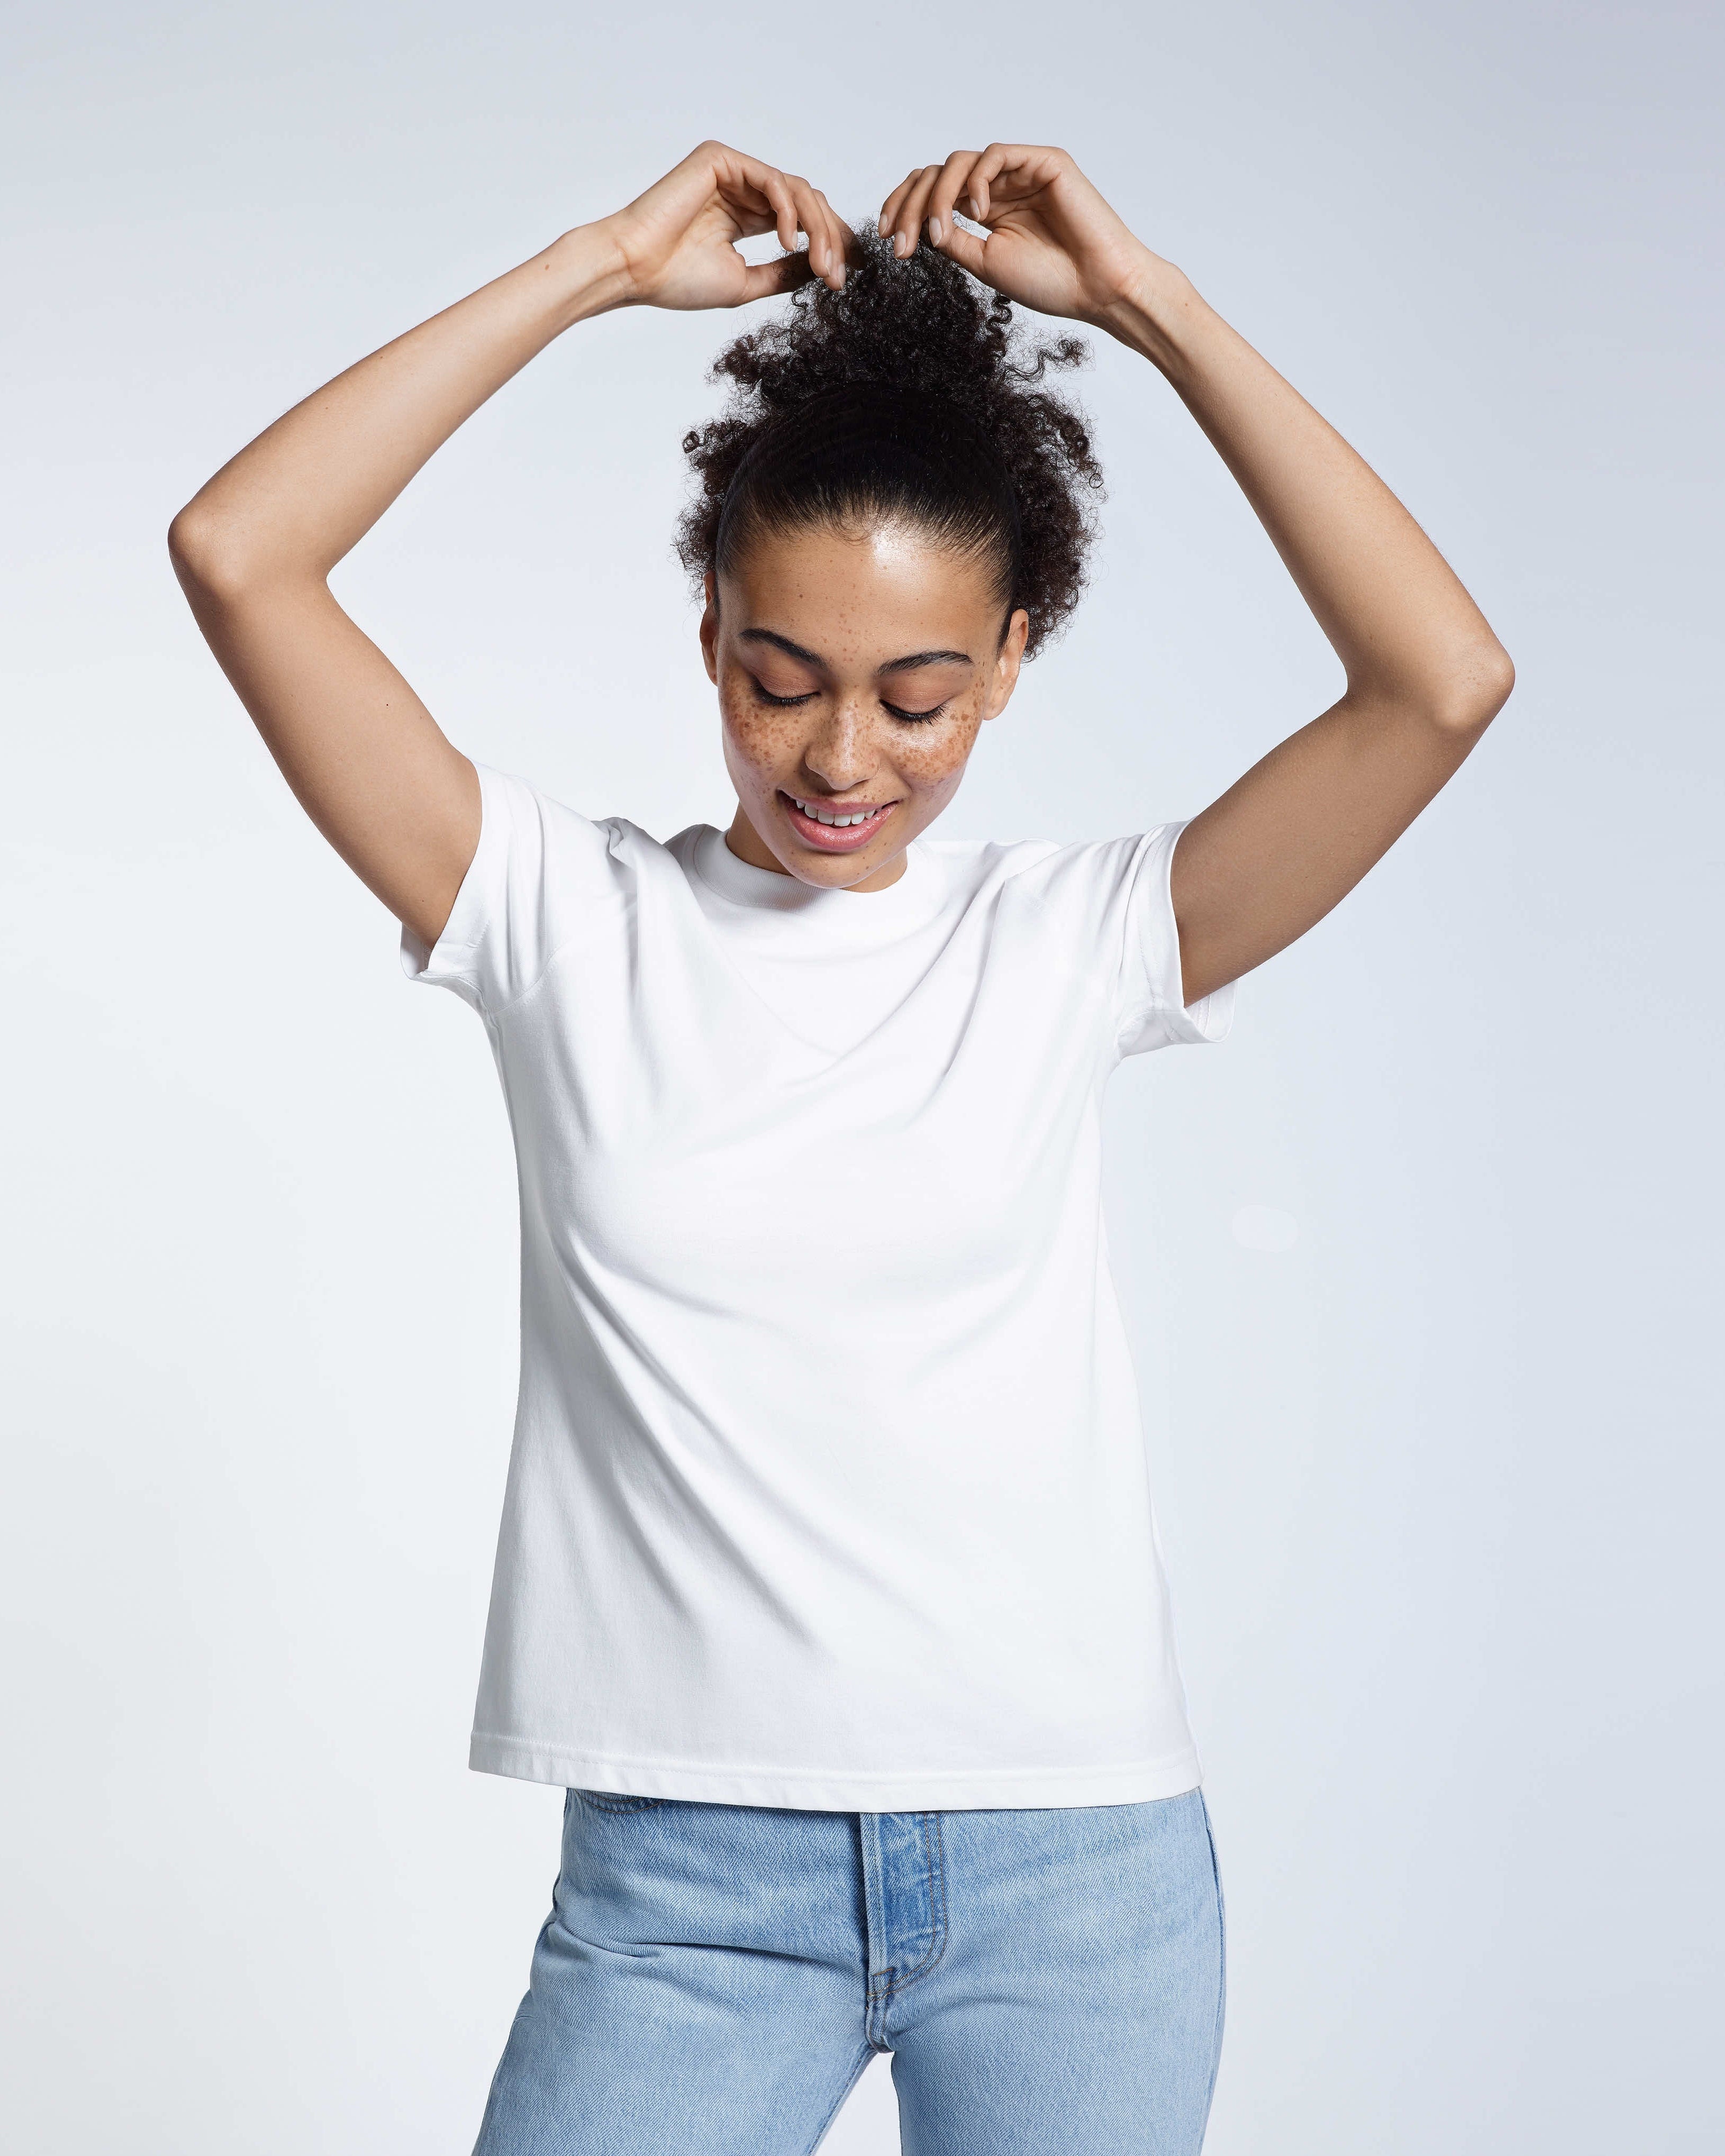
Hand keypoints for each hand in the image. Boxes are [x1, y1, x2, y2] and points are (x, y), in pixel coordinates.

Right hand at [601, 141, 849, 310]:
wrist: (635, 270)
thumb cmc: (677, 280)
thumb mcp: (747, 282)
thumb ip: (784, 271)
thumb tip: (822, 268)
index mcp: (747, 215)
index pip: (802, 221)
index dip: (829, 245)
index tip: (845, 279)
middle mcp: (743, 189)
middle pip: (808, 203)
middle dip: (831, 240)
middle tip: (839, 277)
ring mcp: (733, 171)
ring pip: (798, 190)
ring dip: (818, 230)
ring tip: (822, 265)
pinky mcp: (721, 159)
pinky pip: (773, 180)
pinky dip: (789, 211)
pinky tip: (789, 241)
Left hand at [877, 145, 1155, 326]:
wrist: (1098, 288)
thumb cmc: (1051, 282)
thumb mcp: (985, 264)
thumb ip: (953, 240)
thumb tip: (917, 225)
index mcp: (987, 211)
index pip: (934, 194)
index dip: (904, 208)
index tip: (884, 238)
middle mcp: (1000, 188)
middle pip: (938, 174)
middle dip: (909, 203)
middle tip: (896, 238)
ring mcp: (1021, 172)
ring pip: (959, 162)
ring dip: (936, 196)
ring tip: (936, 231)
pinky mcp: (1043, 161)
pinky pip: (993, 154)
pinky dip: (975, 181)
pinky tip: (976, 211)